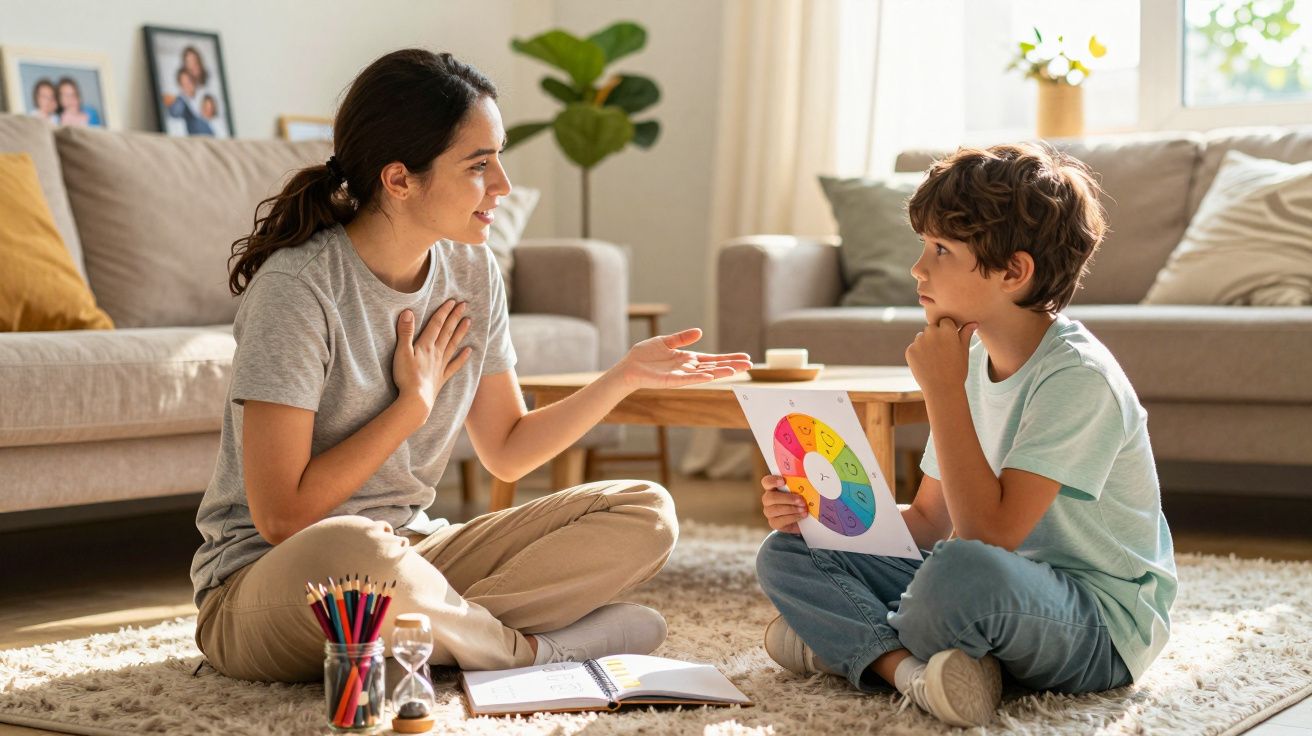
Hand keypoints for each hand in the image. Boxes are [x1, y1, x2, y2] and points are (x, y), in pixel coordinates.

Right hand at [393, 300, 472, 418]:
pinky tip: (469, 351)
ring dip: (461, 332)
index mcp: (426, 345)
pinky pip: (455, 365)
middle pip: (447, 331)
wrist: (416, 400)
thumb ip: (405, 332)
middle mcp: (436, 353)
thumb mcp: (402, 352)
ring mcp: (441, 365)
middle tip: (465, 305)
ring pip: (453, 345)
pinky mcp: (441, 377)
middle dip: (455, 317)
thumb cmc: (406, 376)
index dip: (444, 311)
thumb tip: (408, 312)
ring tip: (469, 321)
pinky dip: (462, 357)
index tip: (452, 301)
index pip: (437, 324)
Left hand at [614, 327, 751, 388]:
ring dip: (721, 372)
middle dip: (732, 365)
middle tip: (750, 364)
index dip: (729, 358)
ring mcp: (681, 375)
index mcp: (687, 359)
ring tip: (737, 370)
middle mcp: (687, 368)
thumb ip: (683, 338)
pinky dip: (699, 377)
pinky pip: (688, 379)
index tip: (745, 357)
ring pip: (705, 373)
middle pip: (714, 366)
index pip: (713, 359)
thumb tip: (700, 331)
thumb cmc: (644, 355)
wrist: (628, 367)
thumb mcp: (666, 341)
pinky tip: (711, 375)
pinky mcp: (671, 381)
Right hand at [760, 474, 806, 533]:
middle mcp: (768, 499)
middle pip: (771, 497)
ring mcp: (769, 512)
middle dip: (788, 498)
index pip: (767, 482)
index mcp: (772, 488)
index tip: (783, 481)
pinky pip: (780, 520)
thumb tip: (805, 485)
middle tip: (801, 500)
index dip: (773, 481)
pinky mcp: (773, 523)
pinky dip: (793, 517)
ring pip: (776, 509)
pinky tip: (801, 516)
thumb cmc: (799, 502)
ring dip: (792, 509)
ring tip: (803, 509)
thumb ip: (798, 487)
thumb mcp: (799, 493)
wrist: (801, 520)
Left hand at [905, 317, 977, 396]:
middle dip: (936, 336)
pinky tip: (926, 364)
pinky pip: (914, 347)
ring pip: (921, 336)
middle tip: (942, 353)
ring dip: (926, 343)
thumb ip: (966, 334)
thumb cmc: (957, 370)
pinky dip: (918, 353)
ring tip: (935, 359)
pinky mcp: (910, 350)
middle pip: (932, 327)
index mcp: (947, 329)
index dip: (948, 331)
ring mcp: (919, 341)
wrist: (942, 389)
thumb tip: (973, 322)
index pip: (945, 321)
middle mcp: (932, 332)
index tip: (950, 343)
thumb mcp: (964, 351)